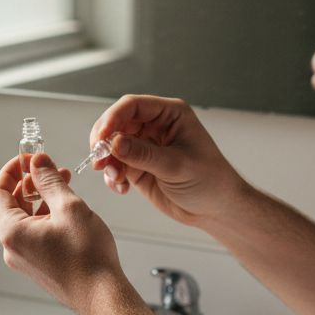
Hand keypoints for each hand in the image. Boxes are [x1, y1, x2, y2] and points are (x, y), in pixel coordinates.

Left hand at [0, 152, 125, 314]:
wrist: (102, 295)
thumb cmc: (87, 259)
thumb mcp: (69, 207)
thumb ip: (49, 180)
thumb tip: (38, 162)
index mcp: (12, 232)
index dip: (11, 171)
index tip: (27, 159)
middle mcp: (13, 247)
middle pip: (10, 204)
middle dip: (29, 182)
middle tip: (49, 168)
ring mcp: (25, 257)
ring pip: (25, 218)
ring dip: (40, 198)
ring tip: (64, 184)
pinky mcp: (38, 263)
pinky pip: (34, 232)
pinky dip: (46, 215)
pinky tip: (66, 207)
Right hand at [88, 95, 245, 228]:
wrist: (215, 209)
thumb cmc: (209, 181)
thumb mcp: (176, 166)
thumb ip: (144, 154)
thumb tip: (114, 143)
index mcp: (170, 114)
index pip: (133, 106)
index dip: (112, 118)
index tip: (101, 137)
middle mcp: (155, 126)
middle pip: (117, 123)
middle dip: (104, 142)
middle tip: (99, 160)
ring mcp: (145, 146)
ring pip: (112, 145)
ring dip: (107, 162)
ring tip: (116, 179)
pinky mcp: (138, 166)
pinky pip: (115, 165)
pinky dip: (112, 176)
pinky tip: (122, 188)